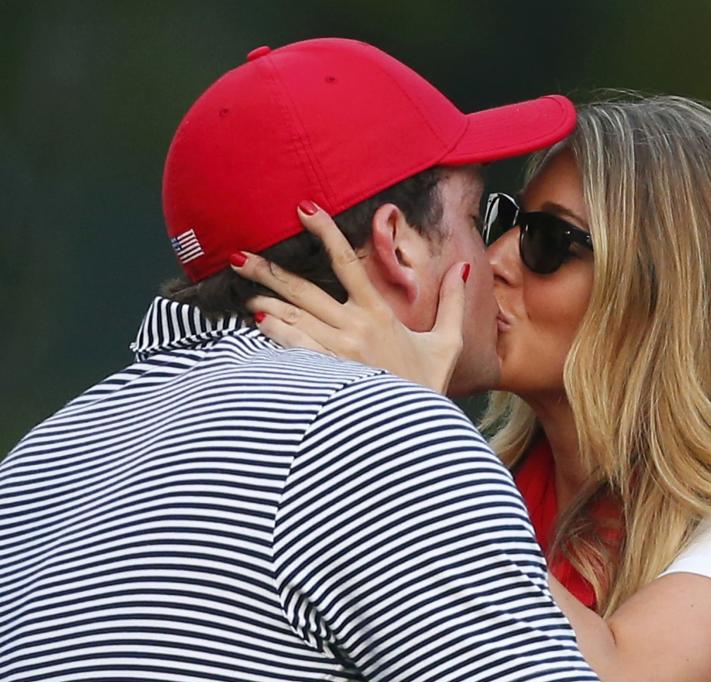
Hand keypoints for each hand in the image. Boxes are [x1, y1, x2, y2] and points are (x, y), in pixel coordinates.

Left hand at [230, 202, 468, 393]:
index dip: (326, 232)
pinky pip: (294, 349)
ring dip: (264, 303)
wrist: (415, 432)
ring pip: (292, 318)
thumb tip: (461, 269)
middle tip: (238, 255)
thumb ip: (452, 303)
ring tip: (242, 291)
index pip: (347, 262)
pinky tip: (256, 325)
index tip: (305, 209)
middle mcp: (353, 328)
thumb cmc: (427, 388)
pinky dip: (274, 335)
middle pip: (304, 289)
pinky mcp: (328, 376)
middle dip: (268, 270)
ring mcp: (337, 352)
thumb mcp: (447, 343)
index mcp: (379, 314)